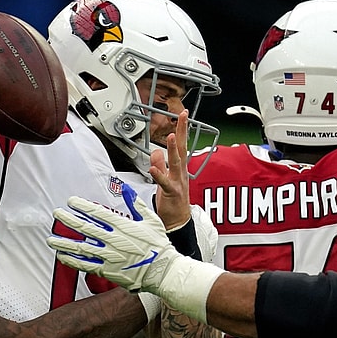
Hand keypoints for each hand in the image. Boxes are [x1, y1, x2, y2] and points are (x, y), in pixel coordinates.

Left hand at [47, 185, 179, 291]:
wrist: (163, 272)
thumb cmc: (158, 246)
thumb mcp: (151, 219)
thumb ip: (136, 203)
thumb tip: (126, 189)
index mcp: (123, 226)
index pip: (97, 213)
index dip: (82, 206)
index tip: (71, 201)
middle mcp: (113, 240)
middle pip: (85, 228)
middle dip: (68, 220)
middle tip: (57, 214)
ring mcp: (108, 256)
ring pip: (81, 247)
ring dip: (64, 242)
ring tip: (51, 239)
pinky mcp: (107, 270)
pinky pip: (85, 264)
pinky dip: (72, 260)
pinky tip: (62, 256)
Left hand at [149, 109, 190, 230]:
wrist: (178, 222)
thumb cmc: (172, 201)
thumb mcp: (164, 179)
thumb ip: (160, 164)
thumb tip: (156, 151)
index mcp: (179, 169)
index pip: (181, 145)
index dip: (181, 130)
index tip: (182, 114)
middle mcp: (180, 173)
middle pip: (183, 149)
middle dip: (182, 131)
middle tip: (182, 116)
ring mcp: (177, 182)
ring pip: (176, 163)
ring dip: (174, 149)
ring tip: (171, 135)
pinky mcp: (171, 193)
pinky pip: (165, 183)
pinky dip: (159, 175)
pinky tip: (153, 169)